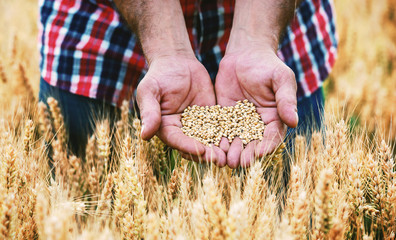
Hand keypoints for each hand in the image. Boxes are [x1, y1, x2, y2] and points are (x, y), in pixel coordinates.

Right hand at [137, 55, 226, 165]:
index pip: (177, 141)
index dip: (188, 147)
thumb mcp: (150, 92)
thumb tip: (144, 135)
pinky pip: (220, 125)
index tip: (200, 151)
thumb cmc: (158, 76)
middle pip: (195, 145)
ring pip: (210, 139)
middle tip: (220, 159)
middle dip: (207, 153)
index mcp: (166, 128)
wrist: (177, 62)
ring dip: (219, 148)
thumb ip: (149, 112)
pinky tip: (238, 138)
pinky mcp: (211, 116)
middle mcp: (183, 130)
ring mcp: (198, 124)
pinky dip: (228, 133)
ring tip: (230, 154)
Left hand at [215, 45, 297, 167]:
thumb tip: (294, 121)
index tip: (258, 155)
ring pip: (235, 140)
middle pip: (252, 144)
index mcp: (274, 119)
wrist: (245, 55)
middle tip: (238, 163)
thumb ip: (286, 99)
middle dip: (245, 154)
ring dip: (230, 151)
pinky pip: (220, 130)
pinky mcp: (224, 116)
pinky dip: (217, 139)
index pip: (271, 137)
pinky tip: (211, 146)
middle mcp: (257, 124)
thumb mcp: (281, 79)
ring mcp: (239, 122)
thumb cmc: (268, 65)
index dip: (265, 147)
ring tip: (223, 160)